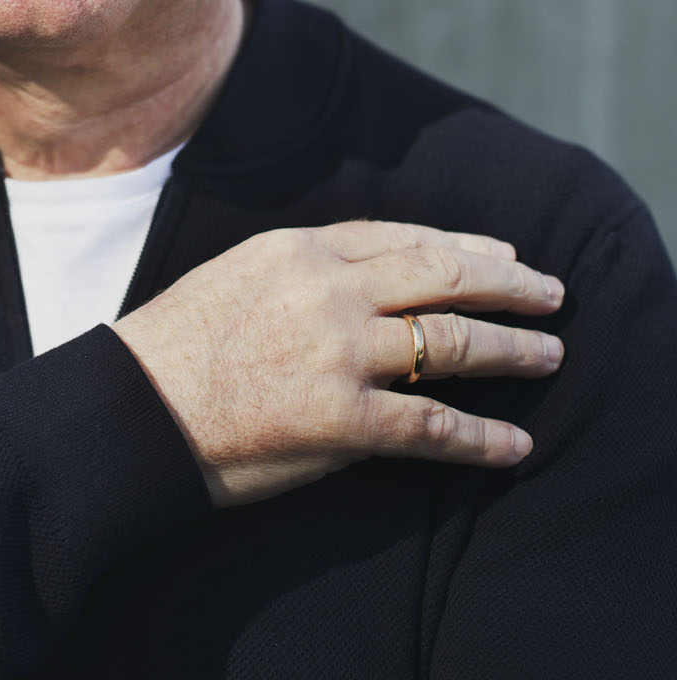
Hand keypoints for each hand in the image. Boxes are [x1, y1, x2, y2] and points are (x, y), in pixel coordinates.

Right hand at [112, 222, 564, 506]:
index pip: (404, 236)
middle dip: (508, 283)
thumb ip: (303, 269)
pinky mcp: (340, 419)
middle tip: (551, 293)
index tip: (504, 252)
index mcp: (301, 249)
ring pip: (452, 341)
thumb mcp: (238, 273)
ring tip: (550, 355)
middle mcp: (329, 289)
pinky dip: (481, 438)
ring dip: (512, 350)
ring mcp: (338, 352)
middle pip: (444, 274)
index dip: (464, 244)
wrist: (129, 408)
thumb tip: (366, 280)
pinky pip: (431, 425)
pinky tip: (512, 444)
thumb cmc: (175, 344)